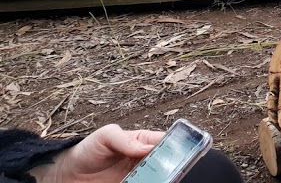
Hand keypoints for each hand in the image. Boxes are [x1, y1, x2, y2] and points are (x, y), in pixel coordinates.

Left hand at [31, 125, 163, 182]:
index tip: (180, 152)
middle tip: (170, 171)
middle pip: (166, 163)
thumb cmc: (86, 150)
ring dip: (162, 178)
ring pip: (157, 178)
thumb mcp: (104, 136)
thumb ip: (124, 140)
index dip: (175, 145)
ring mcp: (137, 177)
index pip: (165, 141)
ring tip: (163, 179)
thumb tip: (146, 148)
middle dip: (171, 166)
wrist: (67, 175)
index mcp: (142, 142)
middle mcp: (143, 160)